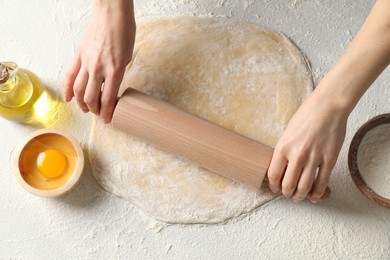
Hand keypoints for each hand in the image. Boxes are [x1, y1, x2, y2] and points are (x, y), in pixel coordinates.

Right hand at [63, 0, 135, 122]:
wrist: (111, 15)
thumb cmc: (124, 33)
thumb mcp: (127, 57)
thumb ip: (118, 73)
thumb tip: (111, 86)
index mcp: (115, 70)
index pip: (109, 99)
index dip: (108, 113)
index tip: (109, 120)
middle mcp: (99, 69)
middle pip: (92, 98)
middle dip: (95, 110)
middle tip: (99, 114)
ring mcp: (87, 62)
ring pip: (79, 90)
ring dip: (82, 103)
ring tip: (86, 109)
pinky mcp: (78, 56)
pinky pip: (70, 76)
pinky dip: (68, 89)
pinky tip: (69, 98)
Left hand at [267, 90, 346, 202]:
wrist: (328, 107)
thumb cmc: (306, 115)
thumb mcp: (287, 132)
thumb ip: (284, 150)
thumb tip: (283, 167)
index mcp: (283, 147)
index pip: (274, 175)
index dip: (274, 186)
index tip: (275, 188)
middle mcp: (297, 155)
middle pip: (288, 184)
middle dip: (287, 193)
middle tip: (288, 194)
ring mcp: (314, 158)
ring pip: (305, 186)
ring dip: (300, 195)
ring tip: (299, 197)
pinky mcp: (329, 159)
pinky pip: (322, 182)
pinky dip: (317, 192)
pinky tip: (314, 197)